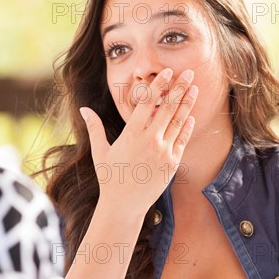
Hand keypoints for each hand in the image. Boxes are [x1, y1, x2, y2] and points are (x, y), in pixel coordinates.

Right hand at [79, 68, 197, 214]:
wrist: (124, 206)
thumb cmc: (110, 178)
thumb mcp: (100, 152)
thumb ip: (95, 127)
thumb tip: (84, 109)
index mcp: (131, 134)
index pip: (148, 102)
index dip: (159, 85)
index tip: (167, 72)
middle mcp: (149, 140)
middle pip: (167, 107)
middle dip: (179, 88)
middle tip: (187, 73)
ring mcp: (163, 152)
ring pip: (178, 122)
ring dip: (187, 103)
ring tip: (194, 88)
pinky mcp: (172, 163)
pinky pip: (182, 140)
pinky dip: (187, 126)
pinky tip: (191, 115)